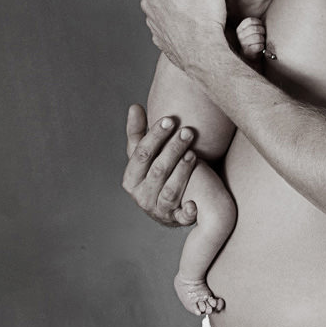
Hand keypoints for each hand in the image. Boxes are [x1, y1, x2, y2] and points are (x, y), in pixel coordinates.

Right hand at [122, 104, 197, 226]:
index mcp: (131, 179)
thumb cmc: (155, 173)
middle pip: (157, 170)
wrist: (169, 206)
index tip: (170, 119)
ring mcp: (159, 210)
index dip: (155, 136)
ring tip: (194, 153)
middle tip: (188, 131)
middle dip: (172, 149)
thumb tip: (134, 106)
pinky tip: (195, 203)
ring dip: (182, 172)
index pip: (141, 155)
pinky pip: (183, 217)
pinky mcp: (177, 220)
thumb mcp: (144, 156)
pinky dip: (188, 212)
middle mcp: (141, 197)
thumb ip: (138, 133)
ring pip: (170, 191)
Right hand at [236, 17, 265, 58]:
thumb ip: (254, 25)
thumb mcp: (249, 31)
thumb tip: (264, 20)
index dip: (258, 22)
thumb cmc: (252, 40)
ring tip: (261, 41)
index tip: (260, 25)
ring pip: (258, 37)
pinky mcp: (249, 51)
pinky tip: (261, 47)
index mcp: (240, 29)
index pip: (250, 20)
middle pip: (255, 28)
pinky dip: (262, 46)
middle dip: (262, 31)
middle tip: (263, 34)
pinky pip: (259, 46)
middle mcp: (240, 36)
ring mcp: (243, 44)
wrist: (249, 55)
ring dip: (263, 39)